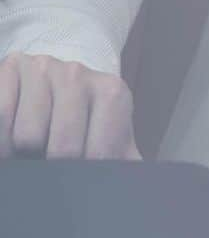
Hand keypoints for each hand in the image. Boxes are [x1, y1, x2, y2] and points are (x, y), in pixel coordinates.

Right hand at [0, 53, 140, 160]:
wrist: (61, 83)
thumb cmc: (87, 121)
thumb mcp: (113, 137)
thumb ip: (127, 162)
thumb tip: (146, 190)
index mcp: (111, 93)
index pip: (97, 152)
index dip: (83, 171)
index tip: (79, 169)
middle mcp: (79, 74)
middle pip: (62, 148)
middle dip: (53, 165)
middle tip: (50, 162)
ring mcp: (45, 67)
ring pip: (27, 136)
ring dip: (23, 153)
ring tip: (33, 149)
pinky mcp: (14, 65)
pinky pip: (1, 114)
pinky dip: (2, 138)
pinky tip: (11, 138)